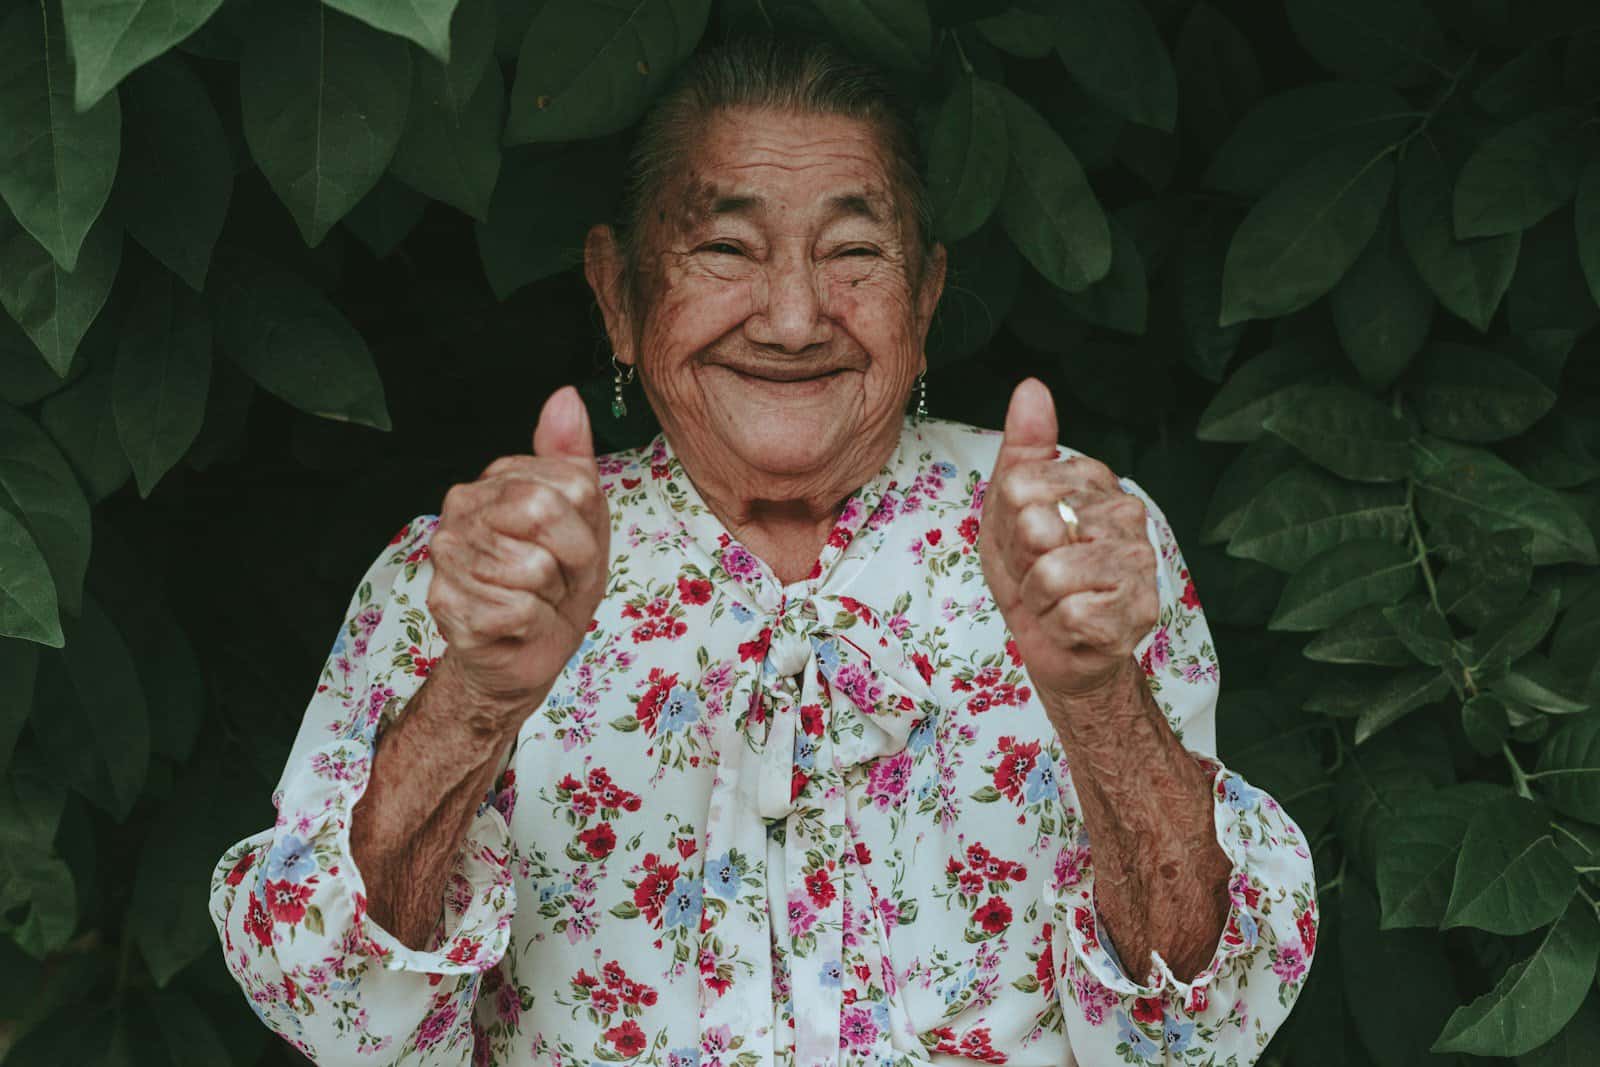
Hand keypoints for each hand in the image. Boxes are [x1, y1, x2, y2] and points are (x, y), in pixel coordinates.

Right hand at [426, 386, 610, 726]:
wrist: (526, 652)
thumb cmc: (557, 582)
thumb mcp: (584, 516)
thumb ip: (572, 458)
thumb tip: (566, 397)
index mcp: (496, 480)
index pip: (573, 482)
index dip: (589, 526)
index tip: (575, 547)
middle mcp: (461, 508)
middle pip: (546, 513)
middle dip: (574, 558)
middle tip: (560, 578)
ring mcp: (448, 555)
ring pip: (534, 567)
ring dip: (552, 595)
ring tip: (536, 599)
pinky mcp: (446, 603)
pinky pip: (519, 610)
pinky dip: (532, 625)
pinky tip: (515, 625)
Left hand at [978, 379, 1158, 701]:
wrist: (1058, 644)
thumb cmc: (1032, 572)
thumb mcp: (1009, 507)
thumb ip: (1023, 448)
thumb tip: (1032, 388)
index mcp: (1095, 481)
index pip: (1021, 485)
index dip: (1008, 522)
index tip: (1024, 540)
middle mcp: (1127, 511)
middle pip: (1036, 526)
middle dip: (1021, 560)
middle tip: (1038, 572)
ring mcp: (1139, 560)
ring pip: (1052, 573)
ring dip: (1038, 597)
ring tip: (1056, 599)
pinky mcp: (1140, 609)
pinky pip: (1070, 613)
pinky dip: (1058, 626)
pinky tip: (1074, 624)